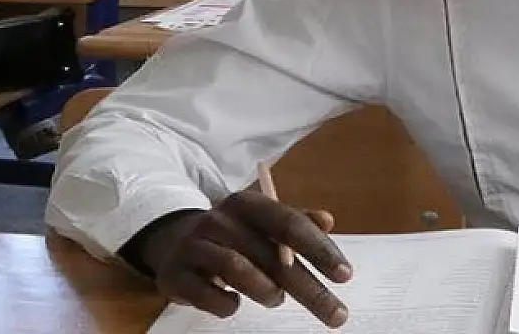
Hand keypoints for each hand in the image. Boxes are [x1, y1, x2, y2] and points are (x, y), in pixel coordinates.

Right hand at [138, 193, 352, 326]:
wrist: (173, 240)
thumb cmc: (233, 234)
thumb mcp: (263, 222)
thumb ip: (296, 223)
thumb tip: (327, 220)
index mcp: (248, 203)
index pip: (289, 224)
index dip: (319, 249)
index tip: (345, 275)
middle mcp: (221, 220)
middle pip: (271, 256)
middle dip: (309, 289)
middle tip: (336, 314)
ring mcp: (195, 246)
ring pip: (238, 270)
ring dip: (267, 292)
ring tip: (277, 300)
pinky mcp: (175, 275)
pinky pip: (207, 295)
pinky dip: (227, 305)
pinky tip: (235, 304)